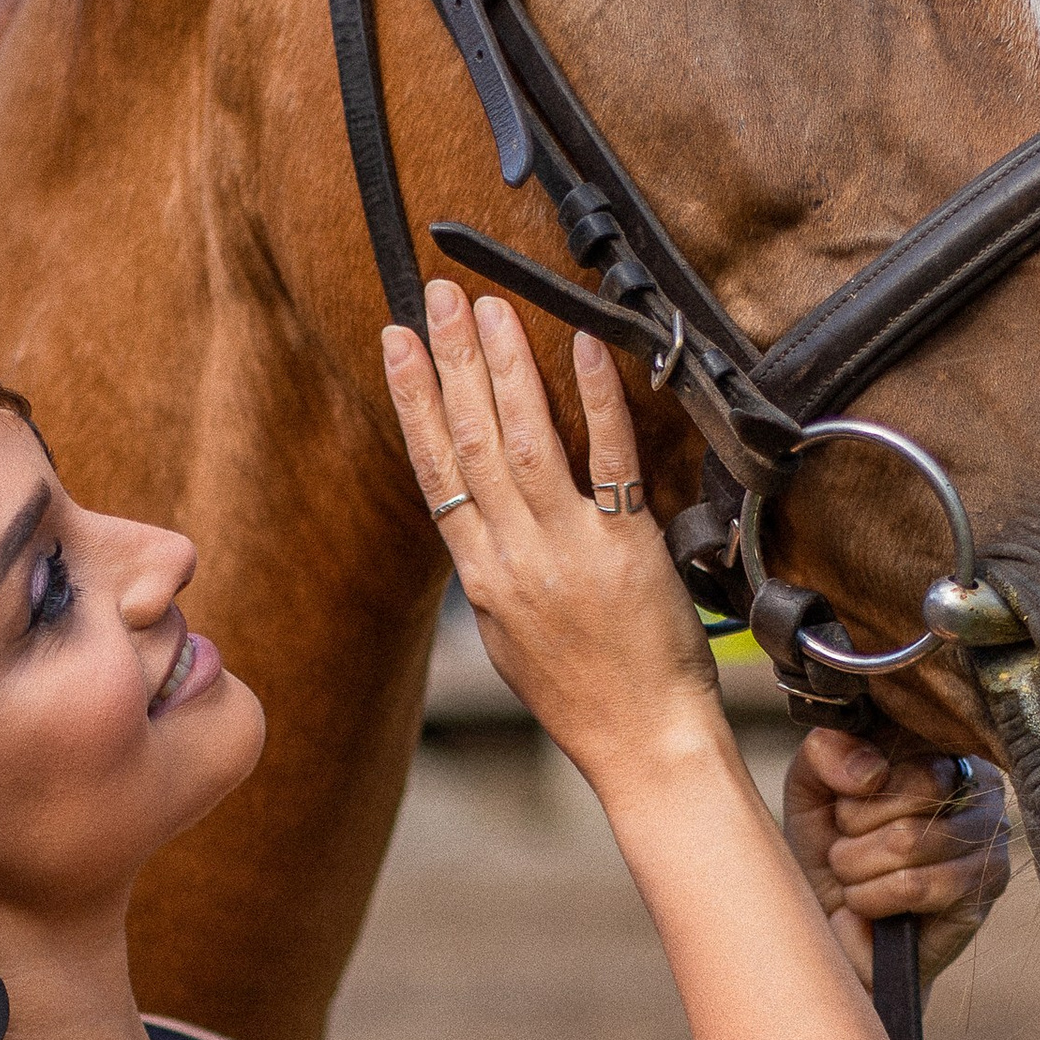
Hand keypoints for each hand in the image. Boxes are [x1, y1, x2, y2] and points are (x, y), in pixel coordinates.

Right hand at [384, 287, 722, 778]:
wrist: (641, 741)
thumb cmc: (582, 695)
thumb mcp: (511, 635)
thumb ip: (493, 568)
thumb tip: (476, 519)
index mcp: (482, 576)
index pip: (435, 469)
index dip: (413, 399)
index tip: (398, 341)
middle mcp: (515, 558)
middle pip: (472, 443)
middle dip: (450, 363)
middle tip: (439, 298)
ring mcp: (570, 552)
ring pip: (526, 443)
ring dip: (505, 369)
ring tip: (489, 310)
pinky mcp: (628, 551)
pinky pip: (611, 464)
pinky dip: (597, 403)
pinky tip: (584, 350)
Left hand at [783, 727, 1009, 990]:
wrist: (831, 932)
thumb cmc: (828, 853)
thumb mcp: (810, 790)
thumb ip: (825, 751)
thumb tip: (870, 772)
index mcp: (941, 748)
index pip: (906, 740)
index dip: (857, 784)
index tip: (845, 806)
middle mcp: (979, 787)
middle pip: (913, 789)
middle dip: (855, 828)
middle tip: (850, 848)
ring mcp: (990, 839)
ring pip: (909, 840)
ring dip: (857, 867)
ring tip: (856, 878)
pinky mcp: (984, 891)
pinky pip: (916, 885)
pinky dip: (872, 898)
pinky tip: (872, 904)